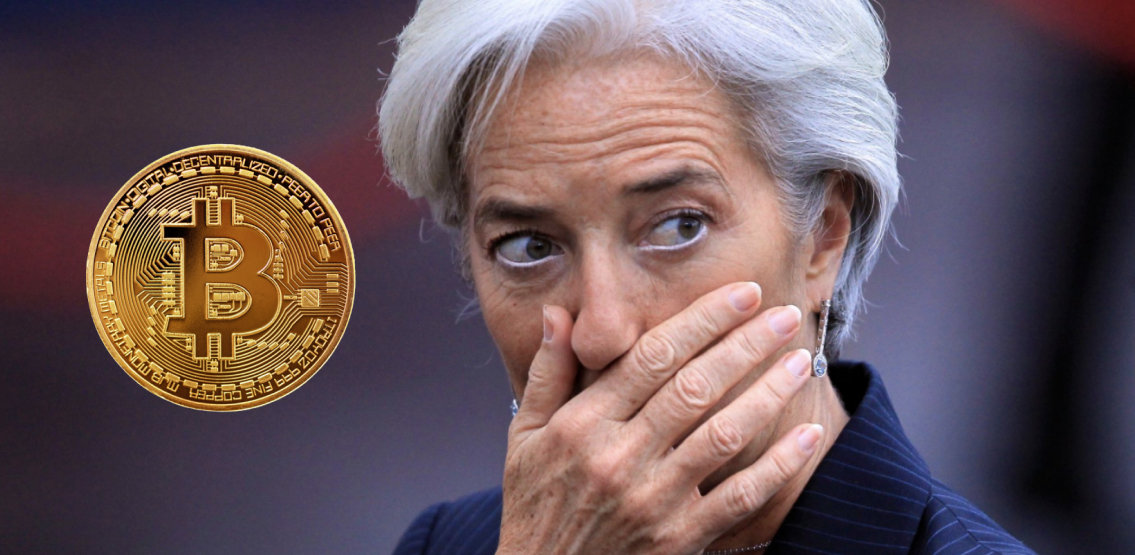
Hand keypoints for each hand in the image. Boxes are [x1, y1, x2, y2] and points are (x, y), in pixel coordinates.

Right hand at [497, 282, 822, 554]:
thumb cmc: (535, 505)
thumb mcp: (524, 436)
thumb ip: (548, 373)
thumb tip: (559, 312)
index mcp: (583, 424)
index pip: (651, 357)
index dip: (703, 320)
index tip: (742, 294)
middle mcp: (619, 457)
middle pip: (695, 386)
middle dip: (747, 344)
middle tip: (786, 316)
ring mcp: (652, 500)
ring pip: (724, 434)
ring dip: (769, 394)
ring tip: (799, 362)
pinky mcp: (680, 539)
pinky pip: (740, 497)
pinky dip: (779, 466)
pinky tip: (808, 435)